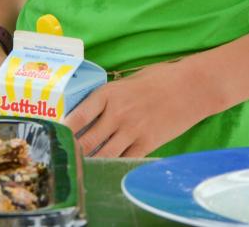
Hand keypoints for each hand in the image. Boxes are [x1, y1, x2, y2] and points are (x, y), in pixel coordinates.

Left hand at [64, 60, 210, 157]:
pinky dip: (114, 165)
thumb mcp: (128, 81)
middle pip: (88, 140)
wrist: (191, 88)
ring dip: (91, 162)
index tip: (57, 136)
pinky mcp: (148, 143)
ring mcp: (132, 131)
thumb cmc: (160, 79)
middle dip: (74, 151)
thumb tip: (92, 107)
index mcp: (108, 94)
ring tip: (80, 167)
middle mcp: (117, 114)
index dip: (65, 129)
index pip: (78, 115)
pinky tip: (106, 169)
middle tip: (65, 157)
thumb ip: (110, 95)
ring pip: (104, 154)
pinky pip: (125, 159)